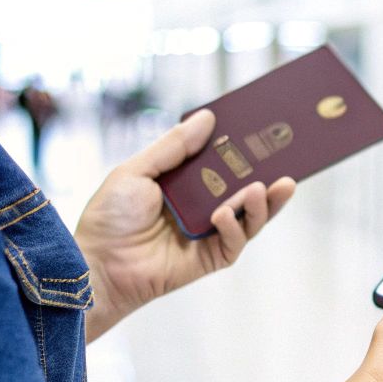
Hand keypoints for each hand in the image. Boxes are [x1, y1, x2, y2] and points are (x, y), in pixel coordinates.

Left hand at [74, 109, 295, 341]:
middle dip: (267, 176)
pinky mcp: (210, 258)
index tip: (263, 134)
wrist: (98, 263)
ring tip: (261, 188)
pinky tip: (224, 215)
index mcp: (185, 184)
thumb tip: (208, 118)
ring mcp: (208, 234)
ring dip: (259, 203)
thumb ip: (174, 146)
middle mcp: (201, 207)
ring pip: (249, 217)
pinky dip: (234, 227)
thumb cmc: (110, 217)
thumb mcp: (137, 170)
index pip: (223, 163)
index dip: (243, 150)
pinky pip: (234, 242)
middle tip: (284, 162)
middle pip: (244, 189)